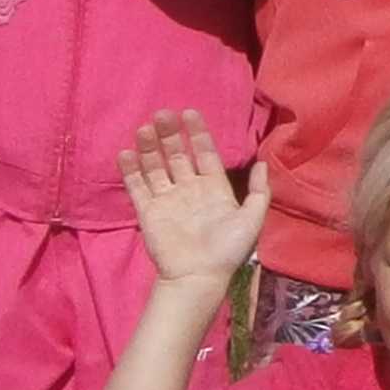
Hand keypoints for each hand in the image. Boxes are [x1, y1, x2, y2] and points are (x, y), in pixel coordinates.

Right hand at [119, 110, 269, 287]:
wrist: (197, 277)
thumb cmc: (227, 250)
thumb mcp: (251, 220)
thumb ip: (258, 192)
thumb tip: (262, 163)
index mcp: (214, 189)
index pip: (204, 153)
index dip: (197, 134)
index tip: (189, 113)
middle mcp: (189, 190)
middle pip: (177, 155)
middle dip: (170, 135)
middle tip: (162, 114)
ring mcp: (167, 199)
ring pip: (155, 167)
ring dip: (149, 147)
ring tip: (143, 128)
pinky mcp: (148, 211)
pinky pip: (137, 187)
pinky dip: (131, 170)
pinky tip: (126, 152)